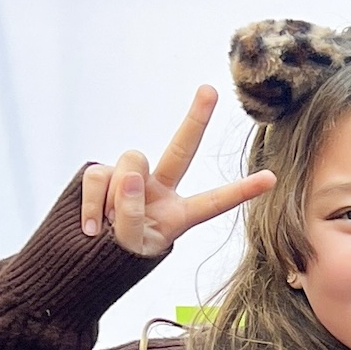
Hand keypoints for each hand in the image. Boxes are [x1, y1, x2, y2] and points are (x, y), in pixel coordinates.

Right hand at [78, 86, 275, 257]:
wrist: (78, 260)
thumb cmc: (112, 258)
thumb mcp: (130, 248)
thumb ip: (131, 215)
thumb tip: (129, 176)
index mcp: (178, 215)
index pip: (213, 202)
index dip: (241, 192)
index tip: (272, 178)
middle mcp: (159, 190)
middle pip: (180, 149)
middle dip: (195, 119)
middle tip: (209, 90)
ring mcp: (130, 179)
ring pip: (130, 165)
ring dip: (116, 197)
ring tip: (107, 226)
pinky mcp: (100, 173)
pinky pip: (96, 175)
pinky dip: (91, 203)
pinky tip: (90, 227)